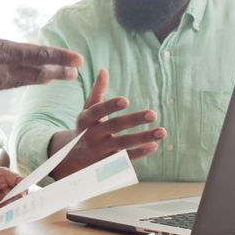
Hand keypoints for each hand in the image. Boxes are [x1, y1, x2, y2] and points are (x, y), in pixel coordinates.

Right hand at [0, 0, 82, 136]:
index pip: (35, 53)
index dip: (57, 56)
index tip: (77, 59)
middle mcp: (1, 70)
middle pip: (36, 70)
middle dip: (58, 69)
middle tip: (76, 72)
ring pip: (26, 79)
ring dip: (44, 77)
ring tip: (58, 77)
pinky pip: (12, 84)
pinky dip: (25, 81)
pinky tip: (24, 80)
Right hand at [50, 68, 164, 178]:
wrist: (72, 158)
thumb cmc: (86, 127)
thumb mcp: (88, 110)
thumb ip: (97, 91)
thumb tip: (103, 70)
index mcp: (86, 119)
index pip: (98, 111)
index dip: (110, 106)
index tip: (126, 100)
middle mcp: (91, 135)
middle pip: (114, 126)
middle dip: (134, 120)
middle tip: (154, 113)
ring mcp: (100, 151)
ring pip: (123, 144)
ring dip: (143, 138)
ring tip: (162, 132)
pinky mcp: (108, 164)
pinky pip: (125, 158)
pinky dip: (140, 153)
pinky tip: (154, 146)